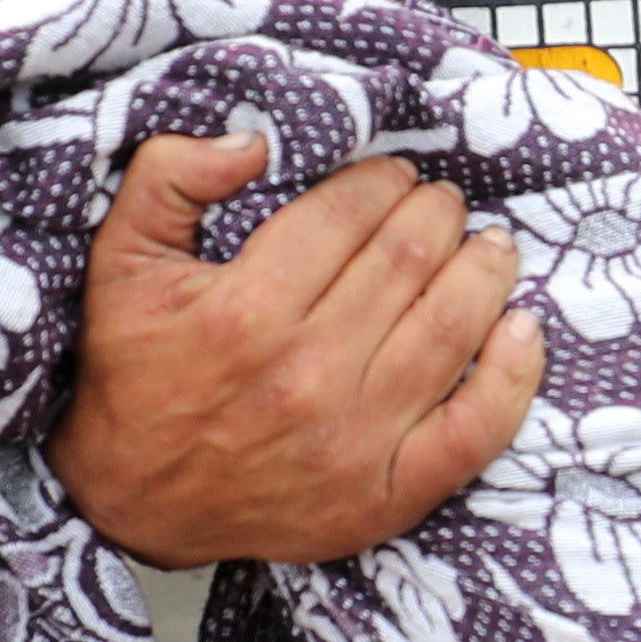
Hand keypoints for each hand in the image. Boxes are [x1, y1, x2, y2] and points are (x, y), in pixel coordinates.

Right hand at [49, 134, 545, 568]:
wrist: (131, 501)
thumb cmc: (134, 375)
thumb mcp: (119, 261)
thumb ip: (167, 178)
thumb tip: (254, 140)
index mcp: (245, 311)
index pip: (350, 216)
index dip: (383, 181)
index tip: (392, 175)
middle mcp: (305, 375)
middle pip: (411, 261)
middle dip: (438, 214)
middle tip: (441, 203)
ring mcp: (353, 441)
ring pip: (453, 328)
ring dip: (485, 271)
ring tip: (489, 247)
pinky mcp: (384, 496)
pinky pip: (476, 428)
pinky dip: (513, 373)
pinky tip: (521, 329)